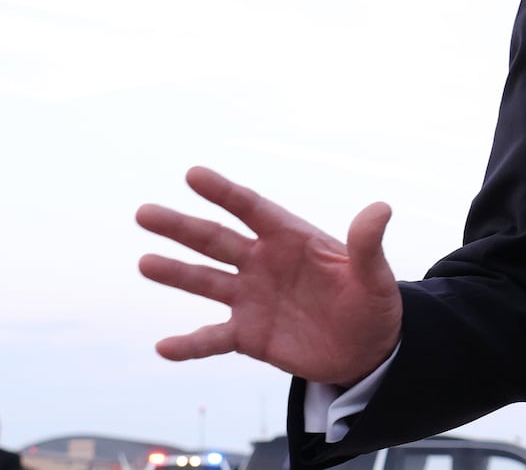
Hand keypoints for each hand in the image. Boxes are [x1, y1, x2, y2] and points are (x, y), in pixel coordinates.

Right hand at [137, 165, 403, 386]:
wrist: (367, 350)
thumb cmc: (373, 305)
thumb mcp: (376, 278)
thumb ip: (368, 246)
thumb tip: (381, 208)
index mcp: (292, 240)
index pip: (253, 210)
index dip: (224, 192)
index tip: (193, 174)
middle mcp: (264, 263)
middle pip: (216, 240)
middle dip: (181, 227)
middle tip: (144, 213)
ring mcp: (252, 298)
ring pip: (205, 282)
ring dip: (175, 274)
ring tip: (145, 263)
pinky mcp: (248, 335)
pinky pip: (212, 338)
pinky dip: (189, 344)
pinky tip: (163, 347)